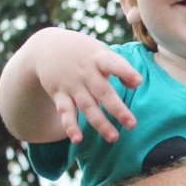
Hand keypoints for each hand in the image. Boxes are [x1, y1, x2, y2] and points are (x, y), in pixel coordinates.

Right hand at [28, 28, 140, 143]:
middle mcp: (85, 72)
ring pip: (87, 106)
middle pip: (103, 92)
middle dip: (117, 109)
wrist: (47, 47)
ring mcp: (71, 84)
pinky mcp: (59, 94)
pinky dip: (70, 125)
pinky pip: (65, 112)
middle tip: (132, 124)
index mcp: (99, 58)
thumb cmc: (84, 53)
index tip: (138, 81)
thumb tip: (137, 83)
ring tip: (113, 137)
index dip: (125, 72)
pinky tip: (77, 138)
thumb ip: (119, 67)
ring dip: (100, 123)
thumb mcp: (101, 52)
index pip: (113, 63)